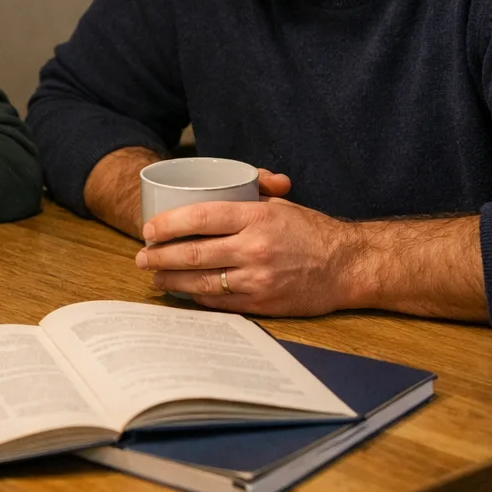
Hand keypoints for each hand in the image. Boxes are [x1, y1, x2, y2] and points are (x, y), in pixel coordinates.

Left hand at [137, 192, 364, 316]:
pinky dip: (196, 297)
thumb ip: (248, 197)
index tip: (149, 229)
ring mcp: (257, 279)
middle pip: (194, 253)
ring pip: (201, 281)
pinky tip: (183, 291)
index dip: (169, 224)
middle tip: (142, 256)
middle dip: (160, 256)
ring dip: (172, 280)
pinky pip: (219, 301)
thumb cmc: (312, 232)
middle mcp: (254, 248)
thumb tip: (215, 188)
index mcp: (257, 218)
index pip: (201, 217)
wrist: (348, 267)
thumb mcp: (281, 205)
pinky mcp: (262, 304)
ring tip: (155, 276)